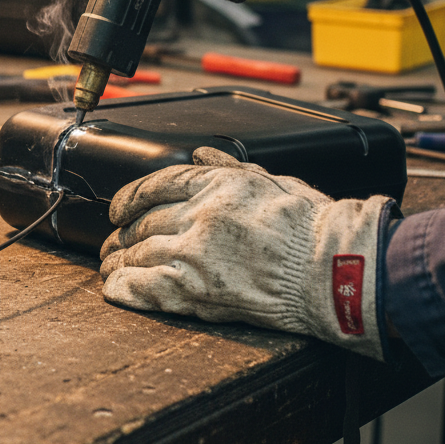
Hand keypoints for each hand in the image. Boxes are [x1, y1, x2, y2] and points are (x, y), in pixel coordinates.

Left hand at [99, 147, 391, 359]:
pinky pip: (145, 287)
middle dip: (123, 234)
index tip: (117, 209)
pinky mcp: (195, 291)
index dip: (128, 198)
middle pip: (142, 223)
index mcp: (213, 184)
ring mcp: (192, 254)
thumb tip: (200, 152)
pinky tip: (114, 288)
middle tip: (114, 242)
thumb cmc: (311, 225)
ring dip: (119, 260)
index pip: (153, 185)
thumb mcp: (270, 179)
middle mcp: (196, 215)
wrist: (333, 268)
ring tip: (112, 265)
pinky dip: (124, 288)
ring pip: (138, 254)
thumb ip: (228, 166)